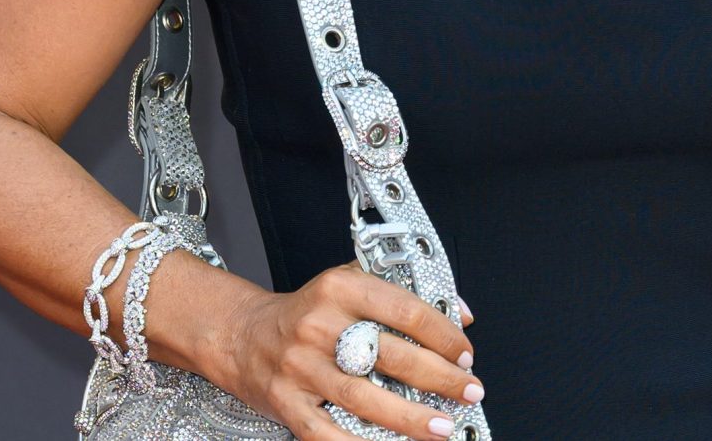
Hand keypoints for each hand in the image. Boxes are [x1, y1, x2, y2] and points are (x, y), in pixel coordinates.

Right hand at [221, 261, 482, 439]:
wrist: (241, 334)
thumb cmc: (306, 312)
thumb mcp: (350, 286)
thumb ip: (403, 294)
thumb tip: (459, 315)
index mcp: (340, 289)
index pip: (406, 310)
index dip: (443, 336)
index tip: (465, 354)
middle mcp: (319, 326)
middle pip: (392, 356)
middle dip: (441, 379)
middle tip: (470, 391)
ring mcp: (301, 367)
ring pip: (365, 398)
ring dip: (411, 418)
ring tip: (443, 427)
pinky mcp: (287, 402)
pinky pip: (328, 433)